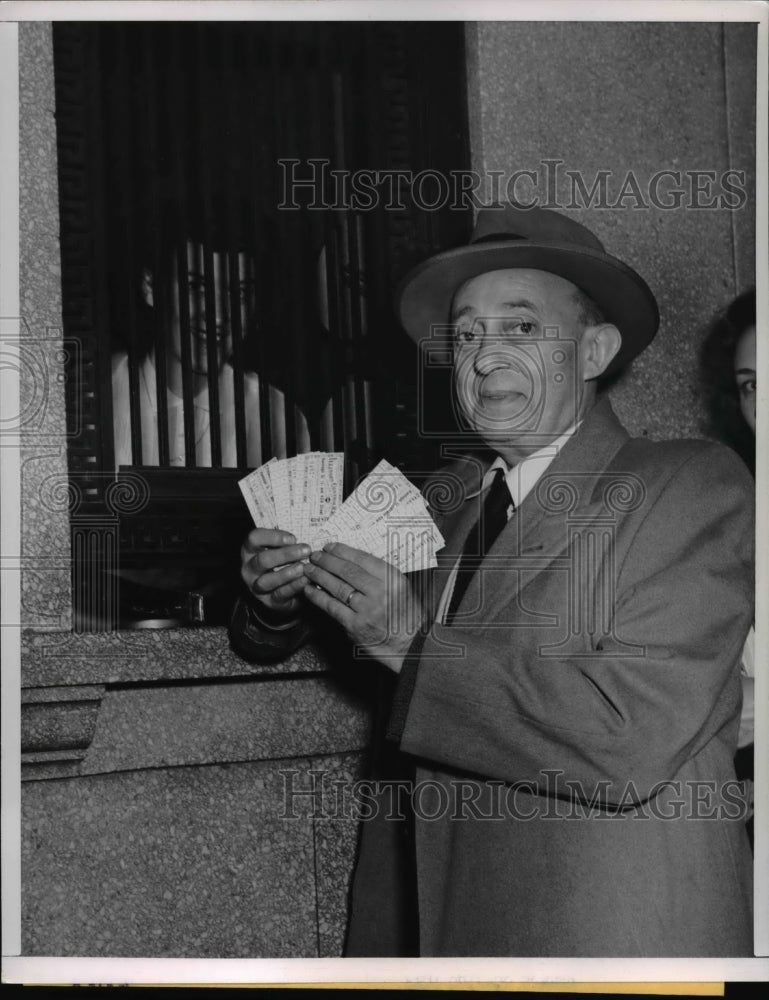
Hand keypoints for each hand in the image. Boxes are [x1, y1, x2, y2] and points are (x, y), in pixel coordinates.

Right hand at [240, 528, 310, 618]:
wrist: (284, 591)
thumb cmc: (284, 562)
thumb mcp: (281, 549)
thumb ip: (288, 542)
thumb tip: (306, 535)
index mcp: (250, 550)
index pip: (254, 538)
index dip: (273, 537)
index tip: (293, 538)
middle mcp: (249, 568)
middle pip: (262, 560)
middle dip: (285, 554)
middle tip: (306, 550)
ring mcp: (256, 586)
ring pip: (267, 580)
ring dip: (286, 573)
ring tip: (303, 567)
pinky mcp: (269, 601)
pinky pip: (279, 594)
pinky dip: (293, 586)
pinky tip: (305, 580)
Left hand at [302, 542, 422, 671]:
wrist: (410, 644)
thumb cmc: (406, 616)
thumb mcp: (401, 588)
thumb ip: (379, 574)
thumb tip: (350, 560)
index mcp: (393, 579)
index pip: (362, 559)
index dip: (342, 551)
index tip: (330, 547)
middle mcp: (381, 592)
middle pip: (348, 571)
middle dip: (327, 561)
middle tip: (315, 555)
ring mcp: (367, 610)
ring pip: (338, 587)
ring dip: (319, 576)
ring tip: (309, 569)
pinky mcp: (355, 626)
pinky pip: (332, 607)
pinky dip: (318, 597)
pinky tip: (309, 590)